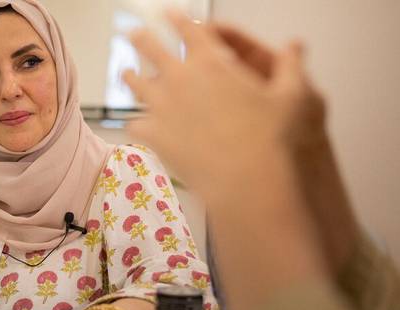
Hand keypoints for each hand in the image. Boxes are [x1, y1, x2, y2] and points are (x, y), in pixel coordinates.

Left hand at [122, 10, 327, 202]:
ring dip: (130, 76)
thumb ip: (291, 65)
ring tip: (126, 72)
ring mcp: (162, 106)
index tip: (169, 13)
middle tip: (133, 32)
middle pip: (150, 47)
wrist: (246, 179)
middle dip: (141, 37)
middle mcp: (180, 78)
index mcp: (210, 61)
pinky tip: (137, 124)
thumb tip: (295, 46)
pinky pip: (135, 124)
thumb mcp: (292, 95)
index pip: (188, 29)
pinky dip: (137, 123)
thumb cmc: (271, 138)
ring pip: (136, 84)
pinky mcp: (153, 135)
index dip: (177, 18)